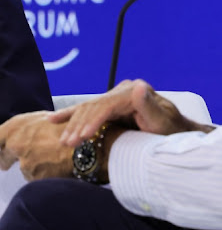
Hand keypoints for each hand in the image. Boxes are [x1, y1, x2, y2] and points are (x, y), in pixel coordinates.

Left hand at [0, 111, 71, 180]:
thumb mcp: (39, 119)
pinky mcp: (36, 178)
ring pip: (23, 169)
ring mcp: (25, 163)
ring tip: (51, 157)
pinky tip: (56, 166)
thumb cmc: (66, 126)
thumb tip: (13, 136)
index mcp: (14, 127)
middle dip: (6, 161)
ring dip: (32, 166)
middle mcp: (15, 145)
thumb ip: (22, 129)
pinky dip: (43, 175)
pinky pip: (36, 179)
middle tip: (13, 162)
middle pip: (3, 159)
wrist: (86, 143)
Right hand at [50, 79, 204, 146]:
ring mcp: (113, 98)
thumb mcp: (163, 122)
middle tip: (67, 143)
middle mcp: (121, 92)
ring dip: (72, 125)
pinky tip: (52, 119)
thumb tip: (138, 87)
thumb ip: (149, 106)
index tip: (82, 136)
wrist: (176, 134)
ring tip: (62, 140)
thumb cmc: (172, 132)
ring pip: (86, 109)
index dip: (92, 120)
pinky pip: (85, 111)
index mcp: (132, 92)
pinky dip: (69, 115)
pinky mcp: (108, 107)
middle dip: (78, 125)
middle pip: (92, 106)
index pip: (106, 105)